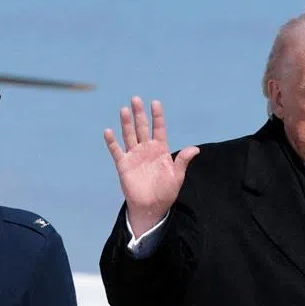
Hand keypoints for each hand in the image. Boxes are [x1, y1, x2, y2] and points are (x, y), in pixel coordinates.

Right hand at [104, 97, 198, 237]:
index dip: (157, 116)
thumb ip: (183, 161)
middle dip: (139, 114)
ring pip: (129, 135)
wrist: (151, 206)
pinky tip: (109, 131)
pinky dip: (112, 142)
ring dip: (126, 123)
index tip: (155, 103)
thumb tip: (196, 149)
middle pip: (142, 127)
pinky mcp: (124, 165)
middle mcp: (146, 149)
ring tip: (124, 110)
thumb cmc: (166, 191)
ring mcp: (134, 156)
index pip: (158, 128)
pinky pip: (117, 151)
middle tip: (136, 99)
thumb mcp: (177, 176)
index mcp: (160, 150)